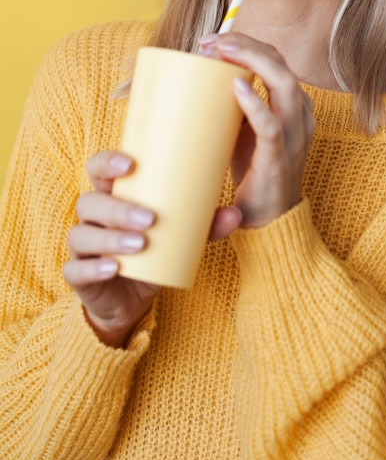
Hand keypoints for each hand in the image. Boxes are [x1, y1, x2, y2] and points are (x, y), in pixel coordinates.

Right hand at [64, 151, 242, 347]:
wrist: (132, 297)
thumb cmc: (155, 252)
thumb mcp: (181, 237)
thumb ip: (205, 226)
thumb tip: (235, 214)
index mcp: (113, 196)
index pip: (98, 169)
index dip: (107, 162)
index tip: (131, 164)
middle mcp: (93, 218)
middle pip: (90, 202)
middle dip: (118, 208)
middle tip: (150, 218)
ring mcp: (83, 247)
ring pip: (81, 235)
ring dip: (110, 238)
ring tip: (140, 243)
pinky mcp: (79, 276)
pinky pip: (76, 270)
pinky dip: (94, 268)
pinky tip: (113, 268)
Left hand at [200, 33, 315, 228]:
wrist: (268, 218)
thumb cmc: (254, 171)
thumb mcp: (243, 130)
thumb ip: (232, 106)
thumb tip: (195, 80)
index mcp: (292, 106)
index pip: (276, 61)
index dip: (248, 43)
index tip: (211, 40)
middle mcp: (298, 116)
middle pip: (281, 64)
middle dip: (247, 45)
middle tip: (211, 41)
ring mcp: (293, 137)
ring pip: (284, 85)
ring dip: (253, 61)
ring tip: (221, 51)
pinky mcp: (279, 159)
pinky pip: (272, 126)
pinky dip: (255, 104)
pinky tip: (235, 87)